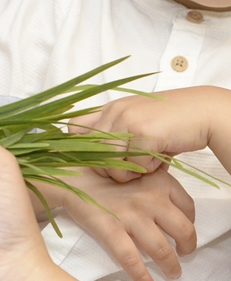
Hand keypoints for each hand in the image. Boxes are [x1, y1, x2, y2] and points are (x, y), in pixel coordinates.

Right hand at [46, 168, 195, 280]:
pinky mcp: (110, 229)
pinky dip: (142, 276)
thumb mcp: (134, 168)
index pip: (188, 207)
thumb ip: (153, 182)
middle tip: (183, 255)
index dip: (190, 223)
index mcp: (159, 182)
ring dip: (171, 266)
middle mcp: (150, 199)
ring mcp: (131, 216)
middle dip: (188, 247)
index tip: (183, 232)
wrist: (68, 175)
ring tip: (172, 274)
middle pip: (183, 231)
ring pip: (162, 249)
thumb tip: (167, 200)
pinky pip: (130, 258)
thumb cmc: (100, 172)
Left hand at [69, 88, 230, 181]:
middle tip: (133, 167)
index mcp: (110, 108)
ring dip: (129, 172)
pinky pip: (134, 165)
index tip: (100, 159)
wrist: (205, 113)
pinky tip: (160, 160)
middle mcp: (115, 112)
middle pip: (91, 152)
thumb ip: (118, 136)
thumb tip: (97, 162)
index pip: (75, 128)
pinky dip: (148, 170)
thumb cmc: (173, 122)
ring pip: (109, 162)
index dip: (82, 148)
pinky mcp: (144, 133)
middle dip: (110, 168)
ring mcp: (128, 120)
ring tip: (148, 164)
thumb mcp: (138, 123)